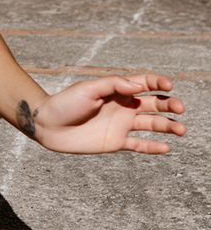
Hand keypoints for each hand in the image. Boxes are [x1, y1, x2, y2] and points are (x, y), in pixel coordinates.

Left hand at [33, 74, 185, 154]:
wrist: (48, 125)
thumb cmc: (65, 103)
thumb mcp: (88, 89)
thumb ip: (113, 85)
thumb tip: (139, 86)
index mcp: (117, 90)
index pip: (144, 84)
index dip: (158, 83)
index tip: (167, 86)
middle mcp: (123, 107)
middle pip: (154, 104)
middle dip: (169, 104)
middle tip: (180, 108)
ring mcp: (121, 125)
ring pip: (152, 124)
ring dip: (168, 126)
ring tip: (181, 129)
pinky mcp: (116, 142)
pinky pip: (140, 145)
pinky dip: (154, 147)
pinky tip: (167, 147)